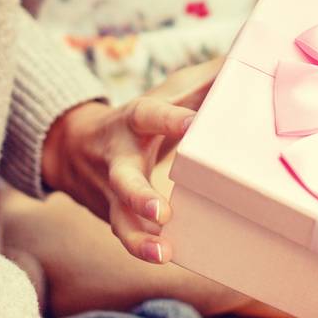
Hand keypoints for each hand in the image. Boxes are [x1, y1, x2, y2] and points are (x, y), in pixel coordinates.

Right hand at [40, 56, 222, 264]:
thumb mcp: (165, 95)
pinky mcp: (116, 216)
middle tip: (162, 211)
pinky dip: (143, 250)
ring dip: (138, 239)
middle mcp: (119, 158)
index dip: (169, 118)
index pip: (149, 115)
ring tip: (162, 252)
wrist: (74, 147)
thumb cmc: (142, 118)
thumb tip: (243, 59)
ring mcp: (114, 193)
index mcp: (134, 122)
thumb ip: (203, 84)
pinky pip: (127, 237)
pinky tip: (166, 258)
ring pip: (119, 219)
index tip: (194, 124)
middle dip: (139, 195)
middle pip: (124, 178)